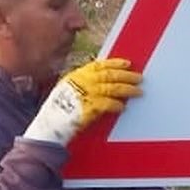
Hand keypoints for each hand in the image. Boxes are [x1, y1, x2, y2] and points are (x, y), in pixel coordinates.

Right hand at [23, 57, 141, 145]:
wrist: (50, 126)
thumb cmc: (59, 111)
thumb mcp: (69, 91)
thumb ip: (85, 85)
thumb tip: (104, 83)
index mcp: (76, 75)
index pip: (99, 65)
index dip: (115, 63)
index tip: (127, 64)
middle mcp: (81, 81)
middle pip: (109, 75)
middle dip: (126, 76)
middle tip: (139, 78)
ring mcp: (85, 93)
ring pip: (111, 87)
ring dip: (127, 89)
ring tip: (138, 91)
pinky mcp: (89, 107)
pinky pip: (107, 104)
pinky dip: (117, 105)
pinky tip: (123, 107)